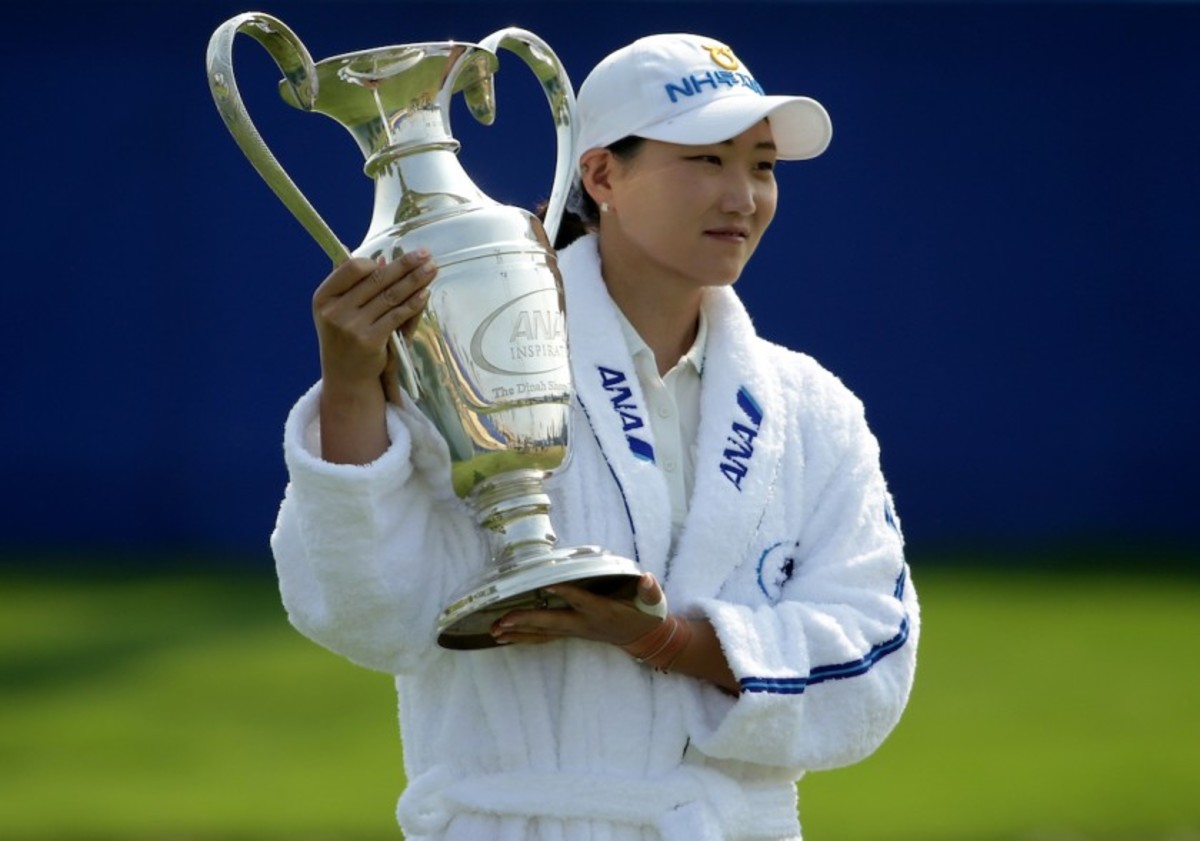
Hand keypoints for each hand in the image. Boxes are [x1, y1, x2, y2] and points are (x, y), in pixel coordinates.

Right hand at [312, 249, 436, 392]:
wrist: (346, 378)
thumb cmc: (346, 340)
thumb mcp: (340, 311)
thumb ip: (357, 287)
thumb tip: (383, 260)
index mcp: (323, 297)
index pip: (351, 268)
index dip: (374, 262)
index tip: (393, 260)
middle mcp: (334, 311)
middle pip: (376, 279)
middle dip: (404, 265)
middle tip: (425, 254)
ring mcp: (351, 326)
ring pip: (390, 296)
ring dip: (415, 280)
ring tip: (432, 269)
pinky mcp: (369, 340)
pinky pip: (396, 316)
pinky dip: (413, 303)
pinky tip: (425, 294)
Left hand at [491, 572, 665, 646]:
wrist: (642, 639)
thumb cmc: (644, 614)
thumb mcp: (652, 601)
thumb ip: (649, 590)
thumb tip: (647, 578)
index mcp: (602, 611)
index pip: (581, 600)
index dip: (565, 592)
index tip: (546, 583)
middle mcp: (584, 624)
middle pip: (552, 622)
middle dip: (526, 621)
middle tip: (502, 621)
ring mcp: (575, 631)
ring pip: (543, 633)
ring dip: (518, 633)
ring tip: (494, 631)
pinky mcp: (570, 633)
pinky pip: (543, 637)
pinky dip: (523, 637)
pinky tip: (505, 637)